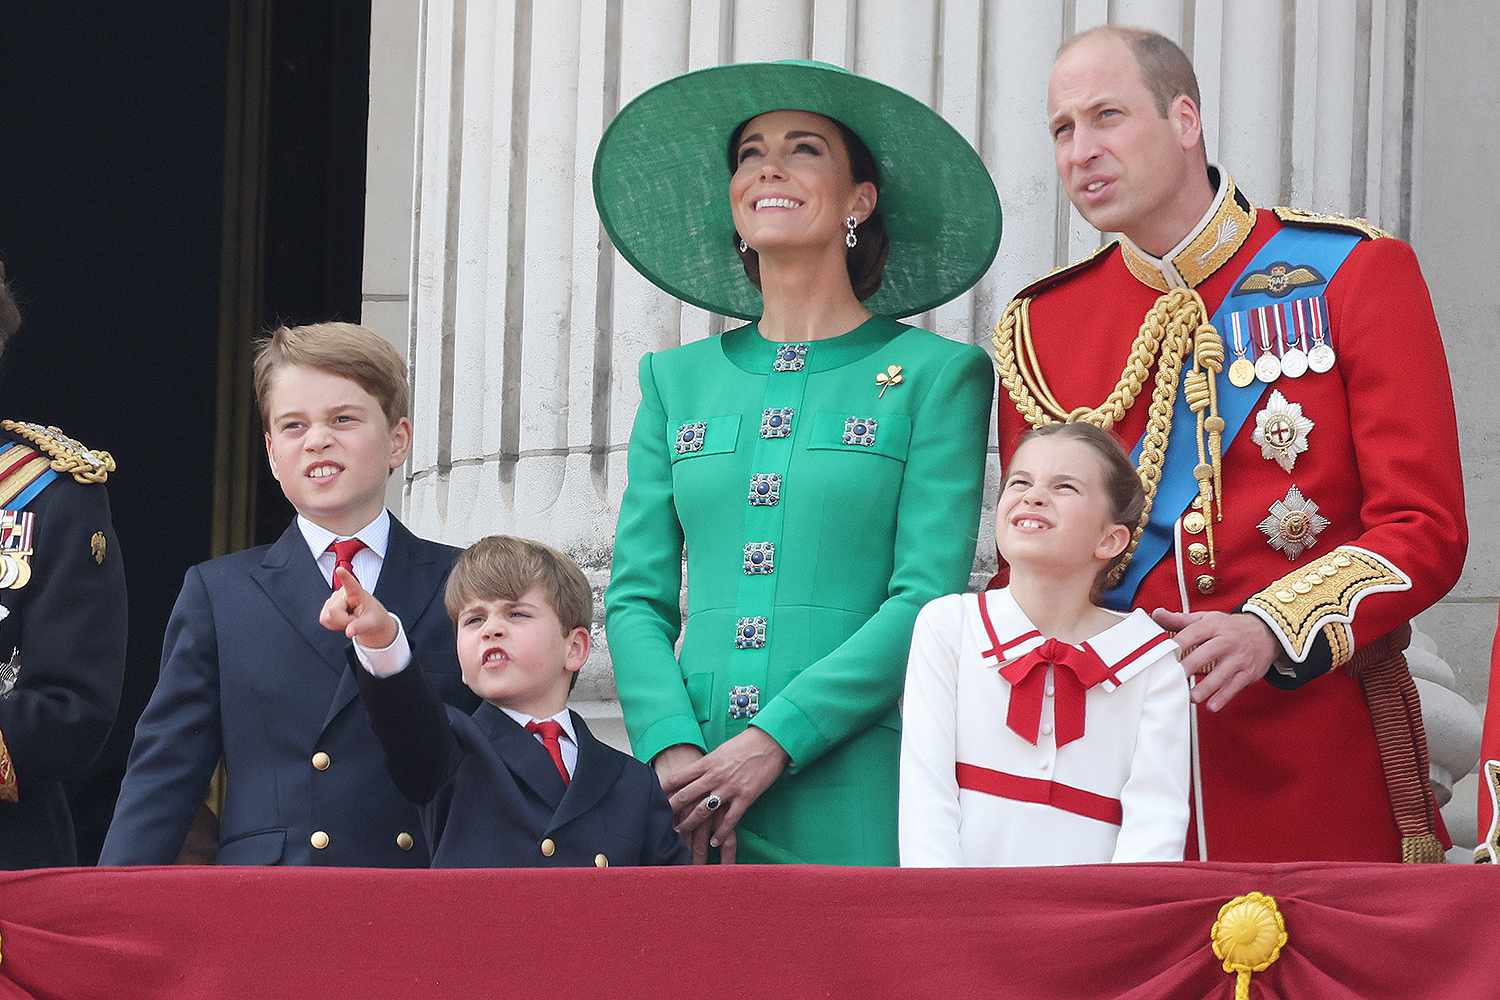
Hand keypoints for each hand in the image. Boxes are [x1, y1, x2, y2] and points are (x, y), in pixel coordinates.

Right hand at [319, 566, 396, 648]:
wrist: (370, 622)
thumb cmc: (373, 618)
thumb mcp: (372, 623)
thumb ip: (360, 627)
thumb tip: (349, 632)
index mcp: (357, 593)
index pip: (351, 584)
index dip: (344, 577)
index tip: (340, 570)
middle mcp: (342, 593)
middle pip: (333, 611)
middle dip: (343, 621)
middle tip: (354, 620)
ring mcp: (333, 599)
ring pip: (326, 617)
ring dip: (338, 623)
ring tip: (350, 619)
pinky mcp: (326, 607)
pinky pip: (324, 620)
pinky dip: (333, 625)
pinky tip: (342, 620)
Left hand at [663, 727, 788, 862]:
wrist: (770, 741)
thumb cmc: (745, 744)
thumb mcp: (720, 751)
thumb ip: (707, 765)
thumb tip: (695, 774)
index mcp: (707, 763)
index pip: (679, 777)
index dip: (664, 788)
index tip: (652, 796)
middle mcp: (715, 776)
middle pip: (686, 795)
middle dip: (671, 809)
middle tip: (659, 820)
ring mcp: (729, 788)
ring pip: (704, 810)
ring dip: (690, 824)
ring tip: (680, 834)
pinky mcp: (745, 797)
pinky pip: (730, 819)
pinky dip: (721, 833)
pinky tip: (714, 842)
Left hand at [1151, 609, 1279, 711]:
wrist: (1267, 632)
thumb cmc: (1230, 627)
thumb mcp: (1207, 618)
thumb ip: (1180, 619)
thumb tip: (1156, 614)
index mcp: (1214, 626)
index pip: (1192, 634)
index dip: (1177, 644)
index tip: (1162, 655)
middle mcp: (1227, 641)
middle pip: (1205, 654)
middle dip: (1189, 667)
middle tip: (1172, 678)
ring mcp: (1239, 658)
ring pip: (1221, 674)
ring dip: (1205, 688)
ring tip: (1190, 697)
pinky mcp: (1248, 673)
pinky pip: (1235, 687)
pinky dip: (1223, 697)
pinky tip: (1211, 706)